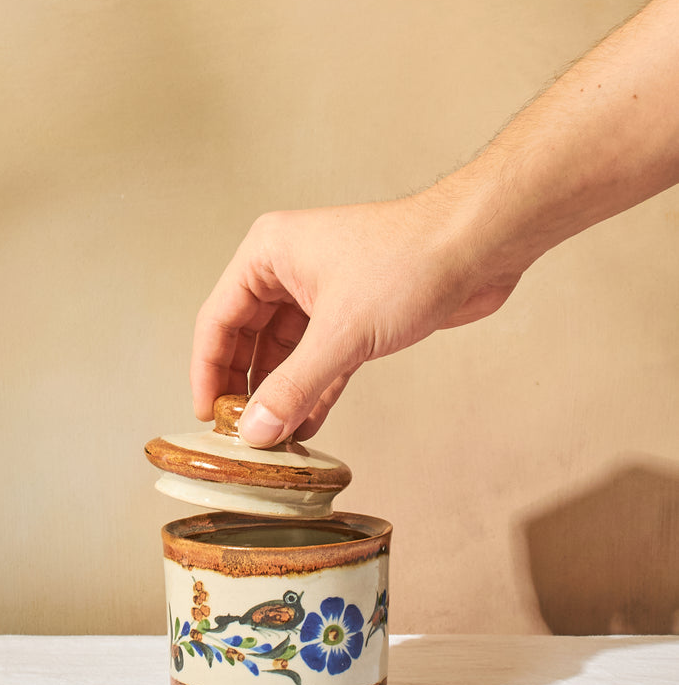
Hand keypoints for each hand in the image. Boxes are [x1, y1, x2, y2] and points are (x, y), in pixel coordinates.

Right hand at [190, 181, 524, 446]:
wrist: (478, 247)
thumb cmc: (410, 260)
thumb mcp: (341, 332)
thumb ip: (294, 386)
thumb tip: (256, 430)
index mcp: (268, 254)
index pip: (218, 319)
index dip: (208, 371)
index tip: (207, 416)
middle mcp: (289, 270)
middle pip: (247, 338)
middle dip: (245, 386)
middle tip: (239, 432)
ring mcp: (322, 293)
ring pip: (285, 353)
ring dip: (281, 394)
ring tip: (272, 437)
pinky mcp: (354, 315)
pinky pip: (320, 360)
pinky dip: (313, 391)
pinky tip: (305, 424)